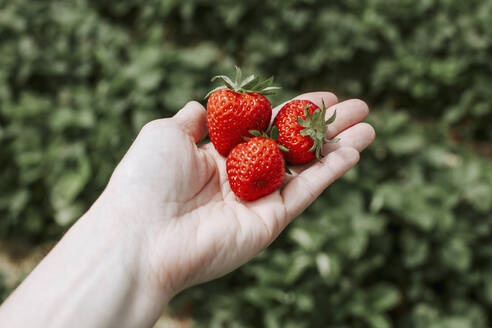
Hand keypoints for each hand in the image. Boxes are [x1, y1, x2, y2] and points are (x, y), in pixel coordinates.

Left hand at [98, 91, 374, 296]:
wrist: (142, 233)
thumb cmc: (148, 178)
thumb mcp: (166, 133)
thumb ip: (194, 118)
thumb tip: (204, 106)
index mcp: (219, 155)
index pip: (267, 127)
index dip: (295, 110)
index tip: (323, 96)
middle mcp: (242, 177)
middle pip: (294, 146)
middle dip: (326, 126)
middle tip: (358, 107)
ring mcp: (258, 200)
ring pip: (307, 168)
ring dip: (339, 147)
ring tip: (369, 126)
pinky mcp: (270, 222)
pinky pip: (305, 192)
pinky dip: (330, 172)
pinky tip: (352, 151)